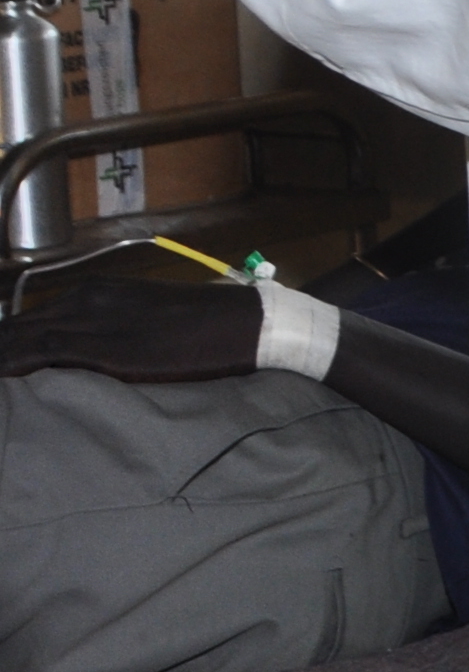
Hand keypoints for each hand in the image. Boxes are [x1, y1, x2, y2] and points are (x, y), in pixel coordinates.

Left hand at [0, 279, 260, 385]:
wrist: (241, 323)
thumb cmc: (203, 326)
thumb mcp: (145, 320)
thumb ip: (111, 330)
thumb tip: (87, 357)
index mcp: (93, 293)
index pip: (27, 320)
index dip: (5, 343)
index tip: (2, 358)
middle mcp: (82, 300)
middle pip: (14, 328)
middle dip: (0, 347)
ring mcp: (90, 321)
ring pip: (18, 339)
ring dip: (2, 355)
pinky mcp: (101, 347)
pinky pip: (37, 354)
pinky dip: (12, 366)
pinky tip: (4, 378)